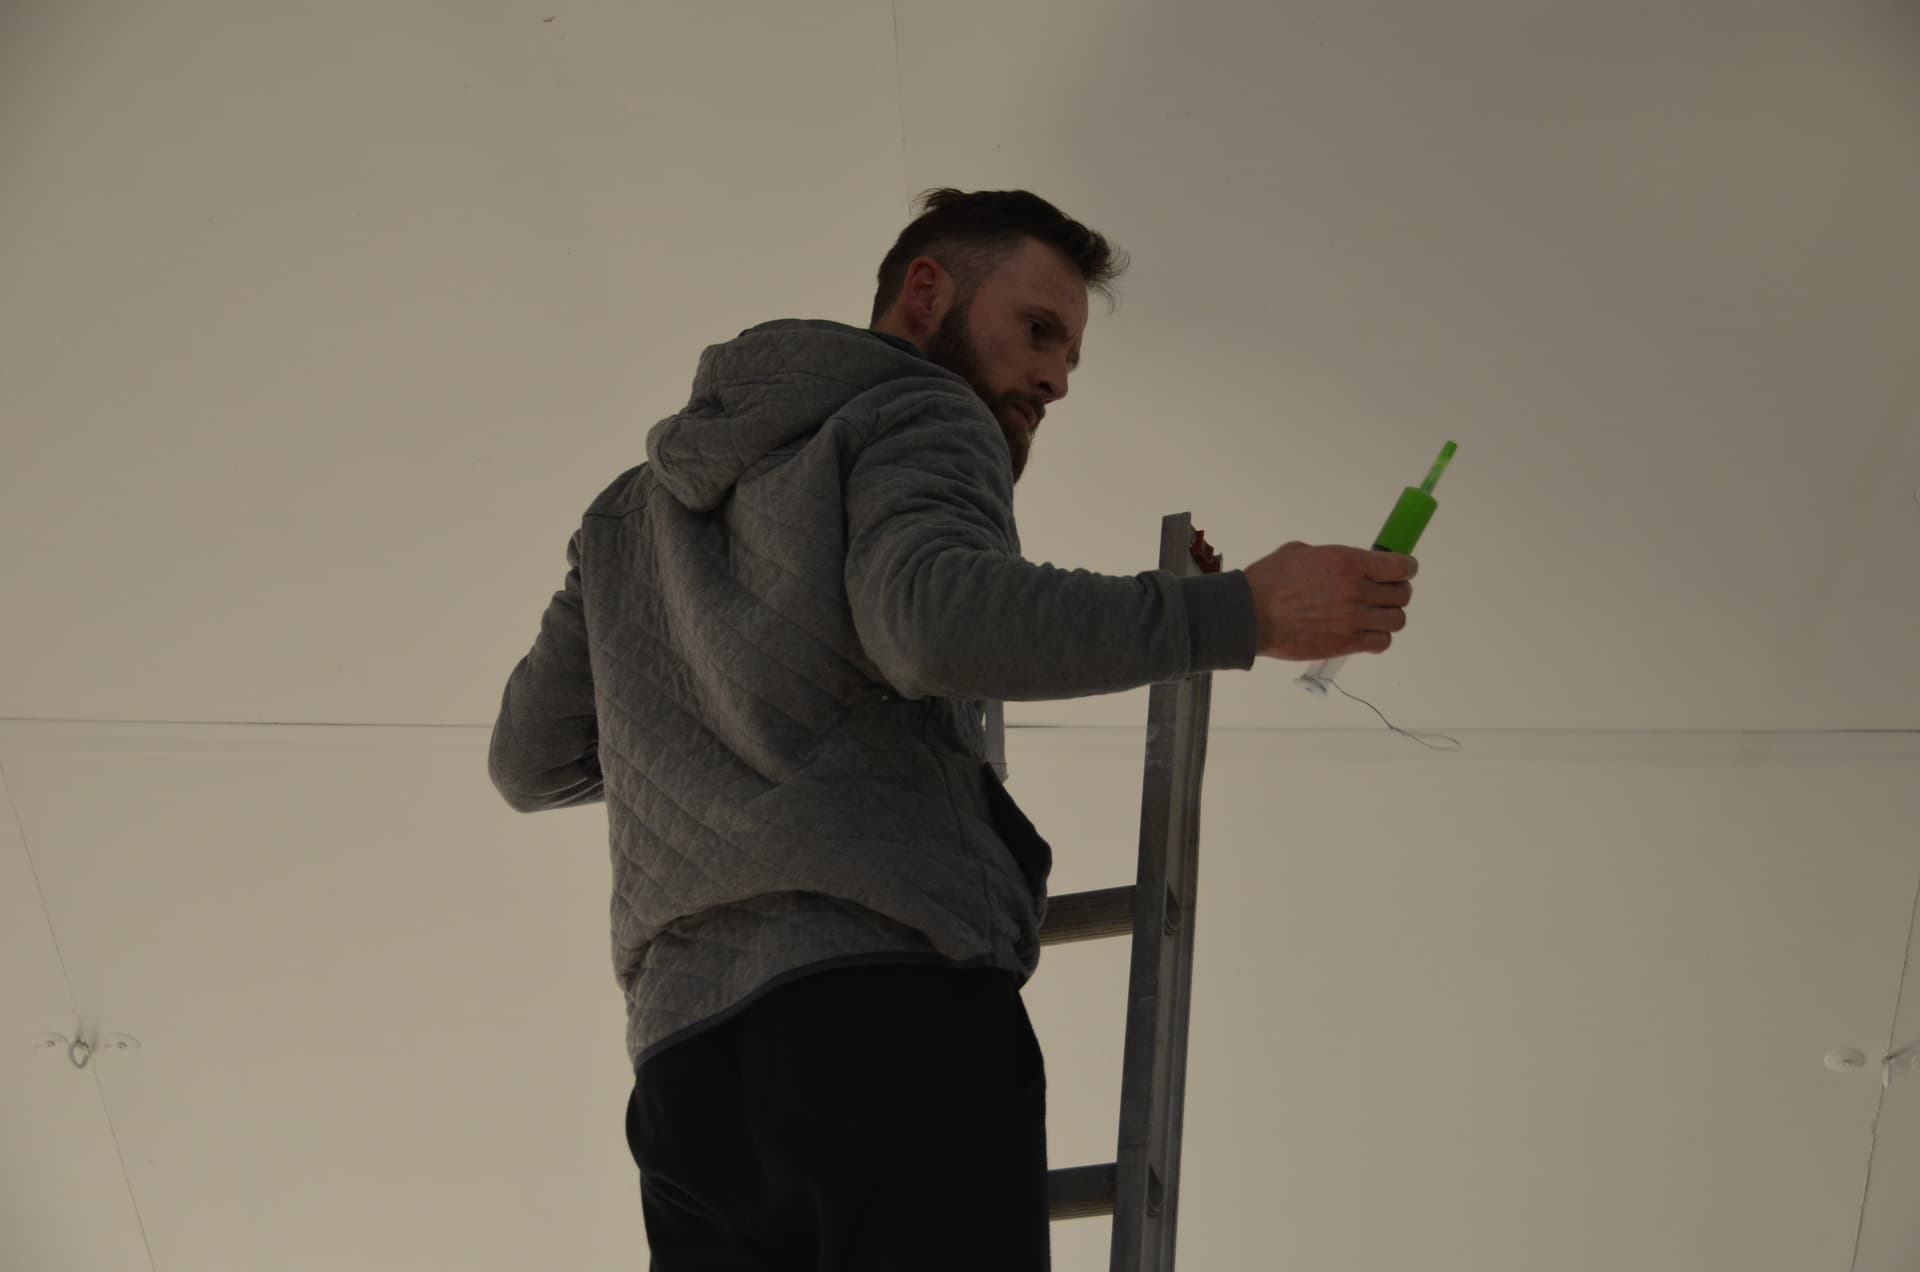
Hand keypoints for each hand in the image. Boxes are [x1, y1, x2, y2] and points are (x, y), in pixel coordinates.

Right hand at [1243, 541, 1416, 661]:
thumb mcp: (1299, 552)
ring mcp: (1353, 619)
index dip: (1406, 568)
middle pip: (1402, 594)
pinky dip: (1379, 638)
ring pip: (1396, 620)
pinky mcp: (1346, 643)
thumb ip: (1330, 557)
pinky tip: (1366, 633)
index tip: (1402, 570)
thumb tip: (1342, 564)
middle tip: (1384, 593)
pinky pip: (1382, 642)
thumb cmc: (1269, 581)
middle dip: (1396, 592)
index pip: (1400, 566)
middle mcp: (1356, 590)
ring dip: (1389, 616)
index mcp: (1348, 562)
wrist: (1250, 616)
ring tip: (1374, 615)